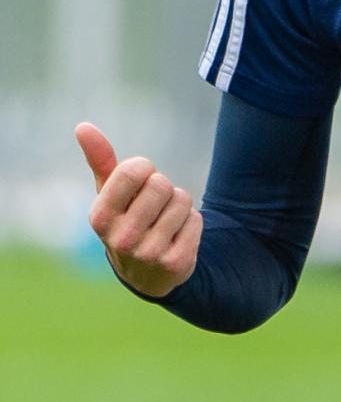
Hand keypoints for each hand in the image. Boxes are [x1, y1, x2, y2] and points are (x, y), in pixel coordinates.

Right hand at [75, 122, 201, 298]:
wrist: (146, 274)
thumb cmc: (125, 220)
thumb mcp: (109, 194)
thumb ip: (99, 160)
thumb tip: (83, 126)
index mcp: (100, 217)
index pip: (132, 172)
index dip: (143, 168)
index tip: (140, 179)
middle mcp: (122, 239)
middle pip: (161, 184)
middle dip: (162, 188)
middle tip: (154, 205)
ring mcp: (149, 254)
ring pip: (182, 200)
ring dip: (178, 205)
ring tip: (164, 220)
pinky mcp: (176, 263)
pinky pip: (196, 220)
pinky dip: (191, 222)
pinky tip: (177, 236)